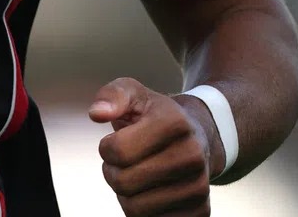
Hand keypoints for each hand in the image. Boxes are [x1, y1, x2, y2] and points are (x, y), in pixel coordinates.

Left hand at [89, 78, 223, 216]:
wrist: (196, 136)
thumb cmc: (155, 115)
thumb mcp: (132, 92)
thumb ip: (111, 96)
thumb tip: (97, 113)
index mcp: (175, 122)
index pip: (117, 151)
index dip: (106, 147)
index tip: (116, 140)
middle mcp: (192, 155)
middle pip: (123, 183)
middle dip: (113, 171)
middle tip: (124, 160)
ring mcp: (199, 186)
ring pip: (135, 208)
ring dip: (126, 193)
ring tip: (138, 174)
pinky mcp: (200, 212)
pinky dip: (143, 211)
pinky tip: (152, 191)